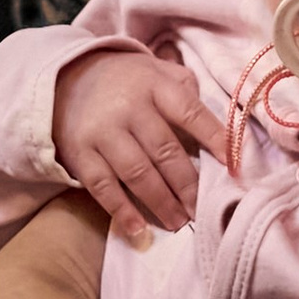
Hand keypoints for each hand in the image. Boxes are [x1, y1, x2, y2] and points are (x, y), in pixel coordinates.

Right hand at [52, 49, 227, 245]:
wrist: (65, 78)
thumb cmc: (125, 80)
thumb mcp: (156, 70)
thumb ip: (186, 90)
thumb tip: (216, 125)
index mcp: (153, 85)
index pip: (189, 112)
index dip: (213, 137)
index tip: (233, 164)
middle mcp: (128, 107)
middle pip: (165, 151)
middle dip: (188, 185)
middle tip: (202, 211)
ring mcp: (102, 132)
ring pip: (137, 173)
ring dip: (161, 202)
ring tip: (179, 222)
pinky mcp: (80, 153)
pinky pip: (102, 186)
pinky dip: (121, 209)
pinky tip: (138, 228)